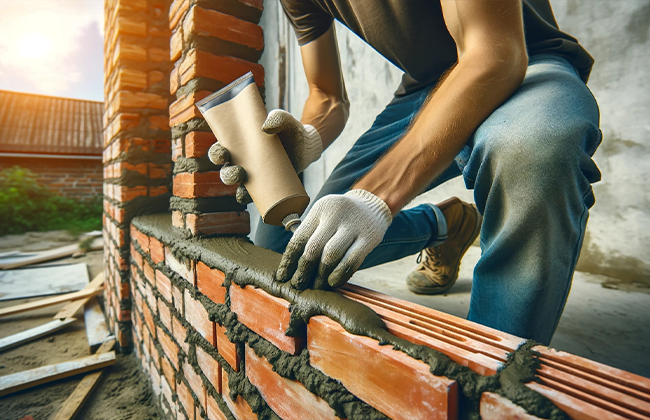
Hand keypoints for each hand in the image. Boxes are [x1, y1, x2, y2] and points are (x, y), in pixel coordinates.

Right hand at [208, 109, 322, 203]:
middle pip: (227, 171)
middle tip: (238, 172)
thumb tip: (267, 127)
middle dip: (227, 174)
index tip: (222, 153)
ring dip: (237, 188)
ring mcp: (254, 175)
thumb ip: (277, 117)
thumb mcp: (284, 120)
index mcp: (239, 144)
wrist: (307, 147)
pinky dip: (252, 199)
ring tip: (246, 184)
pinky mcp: (266, 186)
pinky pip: (254, 196)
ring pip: (238, 186)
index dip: (216, 153)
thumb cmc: (290, 130)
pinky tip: (253, 199)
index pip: (221, 149)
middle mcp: (243, 161)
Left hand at [275, 189, 392, 289]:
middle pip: (314, 248)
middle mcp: (335, 215)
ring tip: (316, 287)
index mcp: (320, 209)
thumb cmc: (341, 217)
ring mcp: (353, 226)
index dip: (289, 260)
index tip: (283, 276)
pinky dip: (340, 274)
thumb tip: (291, 267)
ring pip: (331, 255)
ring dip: (321, 276)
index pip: (299, 238)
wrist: (373, 205)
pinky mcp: (369, 237)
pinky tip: (333, 282)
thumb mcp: (324, 216)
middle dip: (303, 270)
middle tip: (298, 285)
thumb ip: (310, 235)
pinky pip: (352, 260)